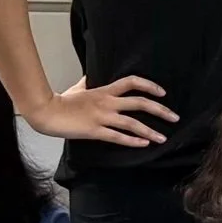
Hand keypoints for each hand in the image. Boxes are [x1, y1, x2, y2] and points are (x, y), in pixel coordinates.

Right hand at [24, 76, 178, 146]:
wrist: (47, 112)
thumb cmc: (62, 101)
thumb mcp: (78, 88)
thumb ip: (87, 83)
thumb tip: (90, 77)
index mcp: (104, 90)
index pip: (132, 82)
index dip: (149, 86)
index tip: (163, 93)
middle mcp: (107, 102)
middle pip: (139, 103)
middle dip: (160, 110)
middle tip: (174, 117)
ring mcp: (102, 117)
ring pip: (132, 123)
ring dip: (150, 131)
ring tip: (163, 138)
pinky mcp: (95, 131)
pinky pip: (118, 137)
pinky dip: (132, 141)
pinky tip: (144, 145)